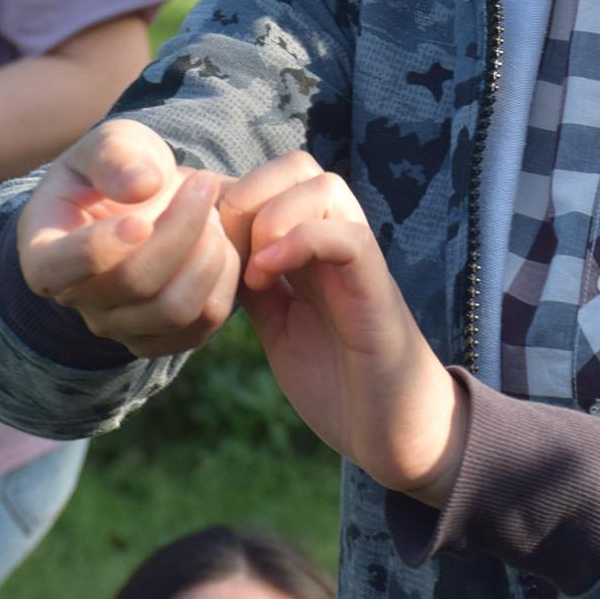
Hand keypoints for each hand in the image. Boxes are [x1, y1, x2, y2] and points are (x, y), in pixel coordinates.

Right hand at [15, 120, 323, 358]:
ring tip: (213, 214)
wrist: (147, 202)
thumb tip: (141, 187)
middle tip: (204, 183)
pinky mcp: (166, 337)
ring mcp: (122, 326)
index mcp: (45, 254)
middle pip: (134, 283)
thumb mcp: (111, 143)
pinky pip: (206, 319)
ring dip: (208, 254)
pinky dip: (225, 276)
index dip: (98, 249)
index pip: (56, 270)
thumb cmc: (119, 169)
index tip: (140, 218)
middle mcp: (79, 301)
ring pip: (174, 310)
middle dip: (181, 229)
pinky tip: (219, 242)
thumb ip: (115, 156)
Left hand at [241, 170, 467, 505]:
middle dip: (252, 191)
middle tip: (227, 244)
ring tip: (252, 266)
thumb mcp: (279, 326)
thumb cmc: (339, 383)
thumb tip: (215, 254)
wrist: (392, 432)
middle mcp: (339, 242)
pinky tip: (266, 279)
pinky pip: (345, 237)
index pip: (278, 178)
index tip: (207, 242)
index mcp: (313, 249)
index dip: (235, 194)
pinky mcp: (376, 290)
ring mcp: (360, 262)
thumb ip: (257, 286)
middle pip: (301, 166)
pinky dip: (300, 242)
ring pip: (326, 187)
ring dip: (274, 215)